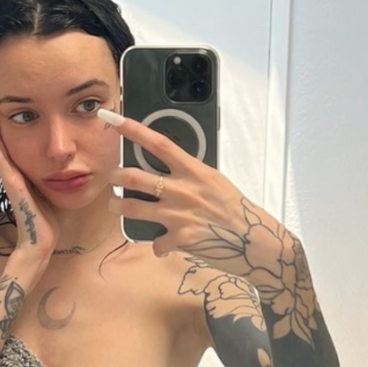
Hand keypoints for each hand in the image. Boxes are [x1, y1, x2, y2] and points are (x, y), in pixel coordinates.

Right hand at [0, 90, 56, 267]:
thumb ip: (54, 176)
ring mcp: (10, 178)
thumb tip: (68, 163)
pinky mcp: (12, 185)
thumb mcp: (53, 190)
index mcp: (22, 172)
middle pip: (0, 138)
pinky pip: (1, 160)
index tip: (4, 101)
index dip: (7, 121)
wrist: (40, 242)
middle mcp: (12, 172)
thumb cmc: (48, 220)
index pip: (12, 141)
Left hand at [101, 109, 255, 268]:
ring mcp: (179, 214)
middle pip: (136, 177)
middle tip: (113, 177)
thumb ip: (189, 175)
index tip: (114, 120)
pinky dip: (157, 246)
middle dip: (116, 176)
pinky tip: (162, 246)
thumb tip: (169, 173)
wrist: (254, 240)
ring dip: (119, 206)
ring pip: (133, 208)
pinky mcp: (180, 238)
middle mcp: (183, 190)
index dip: (134, 130)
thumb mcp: (214, 182)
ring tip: (115, 205)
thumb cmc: (235, 209)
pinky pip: (156, 243)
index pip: (159, 143)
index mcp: (193, 171)